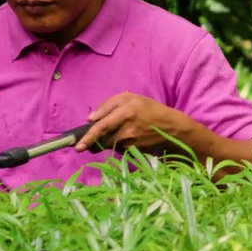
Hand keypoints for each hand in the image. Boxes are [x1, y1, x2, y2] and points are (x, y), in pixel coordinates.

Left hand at [74, 92, 189, 153]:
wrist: (173, 129)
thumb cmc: (149, 110)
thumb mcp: (130, 98)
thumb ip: (107, 105)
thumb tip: (90, 119)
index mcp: (126, 112)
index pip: (101, 126)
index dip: (88, 137)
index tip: (78, 147)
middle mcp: (127, 129)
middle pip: (101, 138)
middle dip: (94, 139)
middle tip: (92, 137)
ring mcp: (131, 143)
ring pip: (108, 144)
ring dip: (107, 139)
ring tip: (121, 131)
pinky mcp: (133, 152)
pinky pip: (117, 148)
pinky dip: (117, 144)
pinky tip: (128, 138)